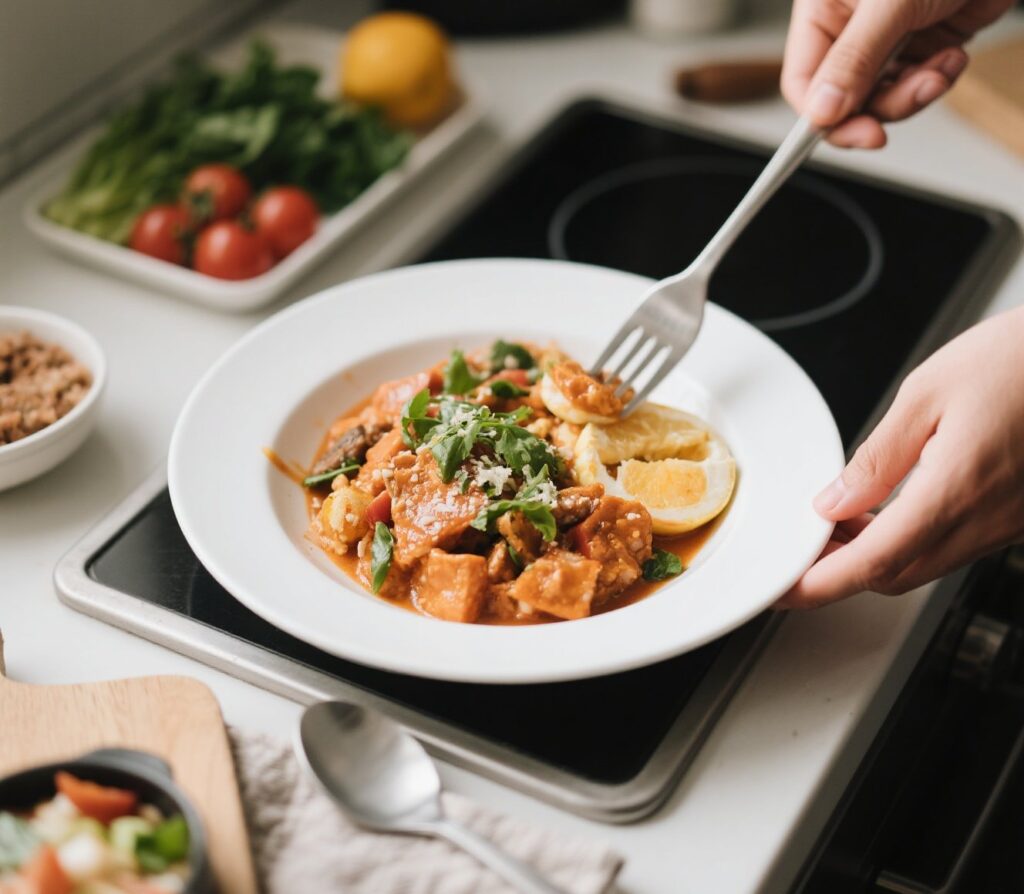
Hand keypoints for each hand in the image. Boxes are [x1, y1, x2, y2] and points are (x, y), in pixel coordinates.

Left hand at [779, 307, 1023, 608]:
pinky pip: (952, 546)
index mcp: (956, 490)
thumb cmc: (1018, 360)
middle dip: (838, 570)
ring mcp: (1007, 525)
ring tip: (834, 522)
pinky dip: (907, 540)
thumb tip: (832, 502)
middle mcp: (986, 521)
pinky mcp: (1016, 517)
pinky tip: (883, 510)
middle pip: (894, 575)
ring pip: (923, 564)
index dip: (818, 583)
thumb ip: (877, 458)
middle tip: (800, 544)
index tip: (782, 587)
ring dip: (872, 555)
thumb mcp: (927, 393)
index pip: (872, 562)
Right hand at [781, 0, 1012, 147]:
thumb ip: (852, 60)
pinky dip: (938, 80)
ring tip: (941, 68)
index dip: (823, 116)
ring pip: (882, 100)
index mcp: (823, 10)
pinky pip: (915, 87)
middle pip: (844, 100)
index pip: (803, 81)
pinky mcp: (919, 47)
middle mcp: (849, 29)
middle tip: (910, 98)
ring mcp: (885, 41)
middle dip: (882, 105)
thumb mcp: (889, 3)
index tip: (853, 135)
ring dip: (916, 93)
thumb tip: (820, 111)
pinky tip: (953, 55)